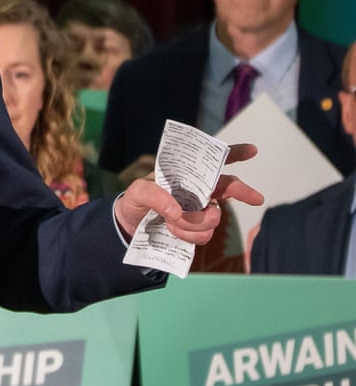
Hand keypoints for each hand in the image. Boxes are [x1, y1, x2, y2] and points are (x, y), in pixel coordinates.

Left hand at [113, 143, 262, 241]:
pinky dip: (187, 234)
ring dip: (192, 222)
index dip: (234, 153)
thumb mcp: (136, 191)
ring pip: (214, 217)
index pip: (212, 161)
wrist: (130, 224)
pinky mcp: (198, 231)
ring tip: (171, 220)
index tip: (252, 150)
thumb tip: (176, 211)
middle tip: (255, 198)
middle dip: (241, 191)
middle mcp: (198, 191)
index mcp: (186, 175)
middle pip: (229, 187)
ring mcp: (200, 211)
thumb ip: (152, 195)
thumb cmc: (136, 200)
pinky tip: (172, 229)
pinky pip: (204, 235)